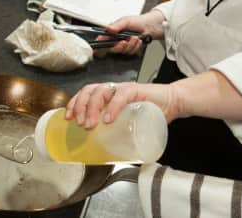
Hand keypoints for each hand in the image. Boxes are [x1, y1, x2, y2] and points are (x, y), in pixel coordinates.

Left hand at [64, 81, 179, 128]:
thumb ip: (116, 132)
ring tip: (91, 124)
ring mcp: (125, 89)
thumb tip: (101, 153)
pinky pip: (122, 96)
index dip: (74, 103)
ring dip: (92, 107)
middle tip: (81, 124)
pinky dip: (113, 107)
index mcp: (110, 95)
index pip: (86, 93)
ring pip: (101, 91)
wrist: (173, 103)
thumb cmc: (150, 113)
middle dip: (81, 107)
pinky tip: (108, 118)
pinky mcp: (138, 91)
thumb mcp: (128, 122)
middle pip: (90, 91)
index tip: (67, 117)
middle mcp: (114, 89)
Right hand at [94, 10, 164, 55]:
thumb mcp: (125, 21)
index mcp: (111, 33)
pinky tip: (138, 41)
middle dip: (119, 46)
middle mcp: (115, 40)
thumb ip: (116, 25)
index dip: (98, 47)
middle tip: (124, 41)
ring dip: (130, 45)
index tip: (98, 50)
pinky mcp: (129, 50)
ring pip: (122, 51)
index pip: (101, 41)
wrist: (149, 27)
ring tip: (135, 37)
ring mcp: (122, 46)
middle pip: (112, 50)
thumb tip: (108, 29)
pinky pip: (130, 52)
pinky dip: (136, 47)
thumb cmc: (136, 22)